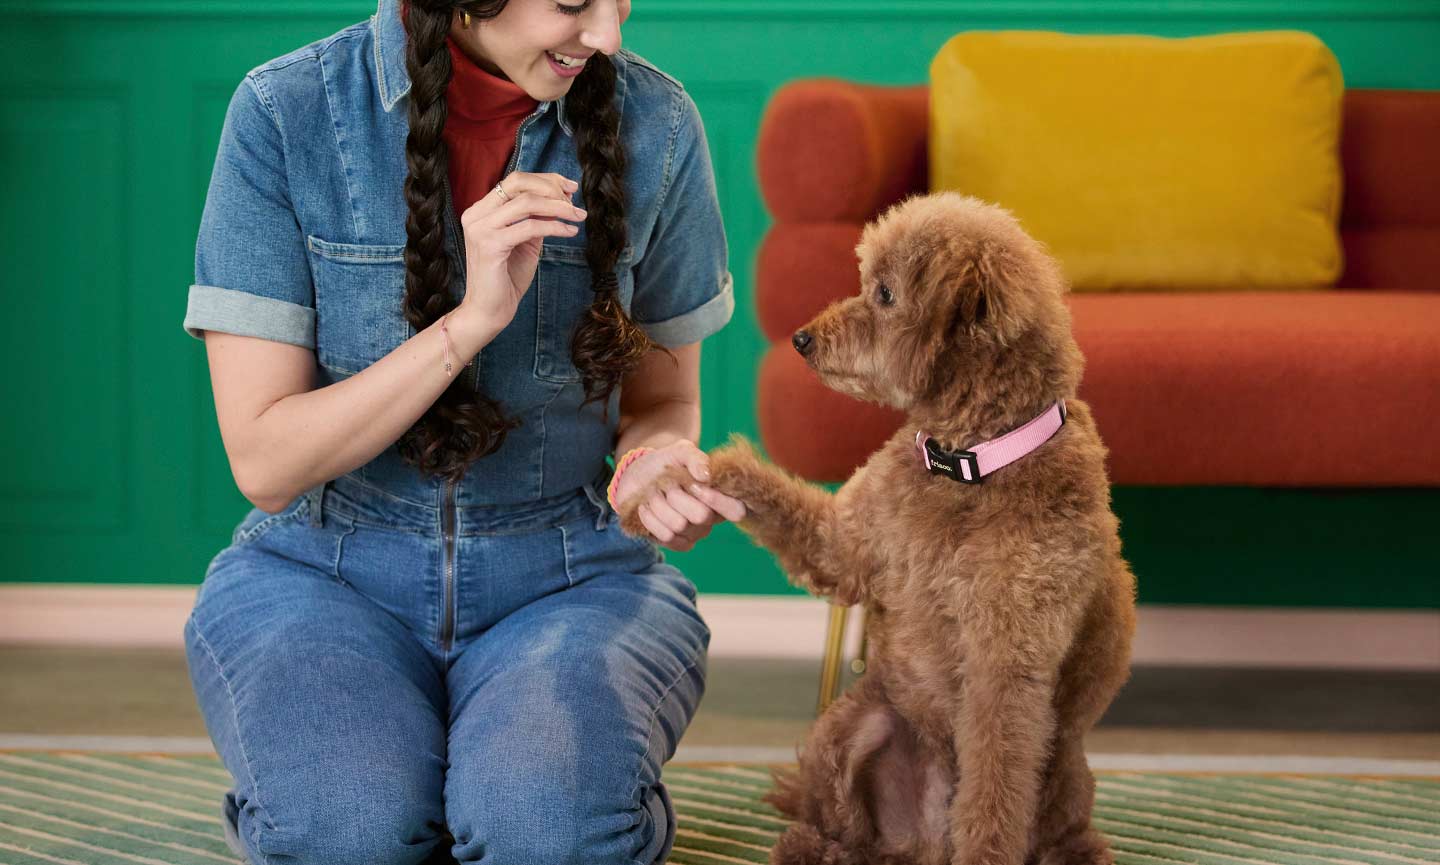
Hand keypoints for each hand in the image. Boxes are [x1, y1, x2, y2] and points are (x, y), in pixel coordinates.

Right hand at [457, 172, 585, 334]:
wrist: (489, 310)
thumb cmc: (507, 277)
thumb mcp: (525, 240)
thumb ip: (536, 218)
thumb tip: (561, 198)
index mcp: (481, 210)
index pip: (515, 181)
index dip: (545, 180)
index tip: (570, 188)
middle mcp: (476, 215)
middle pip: (518, 183)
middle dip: (551, 188)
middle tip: (574, 201)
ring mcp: (480, 228)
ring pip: (527, 203)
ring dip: (559, 207)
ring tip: (579, 216)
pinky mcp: (490, 245)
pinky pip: (531, 227)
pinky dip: (555, 226)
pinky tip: (570, 231)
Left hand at [615, 440, 746, 551]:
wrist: (637, 477)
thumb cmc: (664, 463)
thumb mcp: (680, 452)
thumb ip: (696, 458)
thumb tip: (705, 476)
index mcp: (721, 496)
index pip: (736, 510)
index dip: (717, 500)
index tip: (694, 484)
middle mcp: (711, 518)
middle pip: (701, 516)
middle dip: (676, 495)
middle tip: (666, 484)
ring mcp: (694, 533)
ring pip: (679, 525)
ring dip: (659, 504)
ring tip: (653, 493)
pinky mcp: (676, 543)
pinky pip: (666, 536)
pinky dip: (651, 518)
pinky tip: (646, 507)